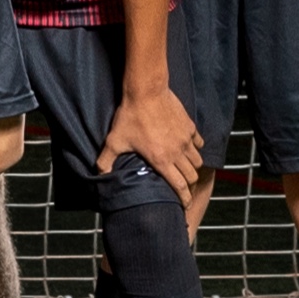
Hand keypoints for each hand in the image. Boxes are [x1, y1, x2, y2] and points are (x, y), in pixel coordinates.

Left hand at [104, 82, 210, 207]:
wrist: (146, 92)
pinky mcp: (189, 127)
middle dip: (189, 185)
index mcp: (161, 160)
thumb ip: (106, 160)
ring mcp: (186, 139)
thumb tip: (100, 174)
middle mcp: (178, 152)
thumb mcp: (114, 140)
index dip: (184, 198)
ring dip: (193, 168)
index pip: (179, 186)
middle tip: (184, 188)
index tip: (185, 205)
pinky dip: (196, 149)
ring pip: (197, 161)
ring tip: (186, 170)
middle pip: (191, 176)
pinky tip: (188, 148)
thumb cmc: (130, 117)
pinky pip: (199, 143)